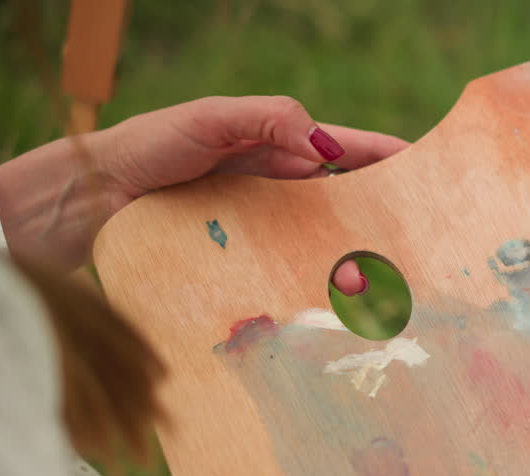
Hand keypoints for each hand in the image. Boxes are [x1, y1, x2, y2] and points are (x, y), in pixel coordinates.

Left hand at [0, 95, 407, 287]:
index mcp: (283, 147)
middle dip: (390, 215)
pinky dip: (319, 282)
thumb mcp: (211, 119)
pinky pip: (292, 269)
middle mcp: (283, 189)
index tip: (437, 176)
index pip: (353, 151)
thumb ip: (268, 120)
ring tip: (398, 278)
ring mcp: (267, 227)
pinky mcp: (248, 260)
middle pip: (351, 201)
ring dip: (358, 256)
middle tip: (431, 238)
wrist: (93, 196)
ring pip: (327, 240)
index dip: (395, 160)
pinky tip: (341, 301)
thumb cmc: (150, 146)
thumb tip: (327, 147)